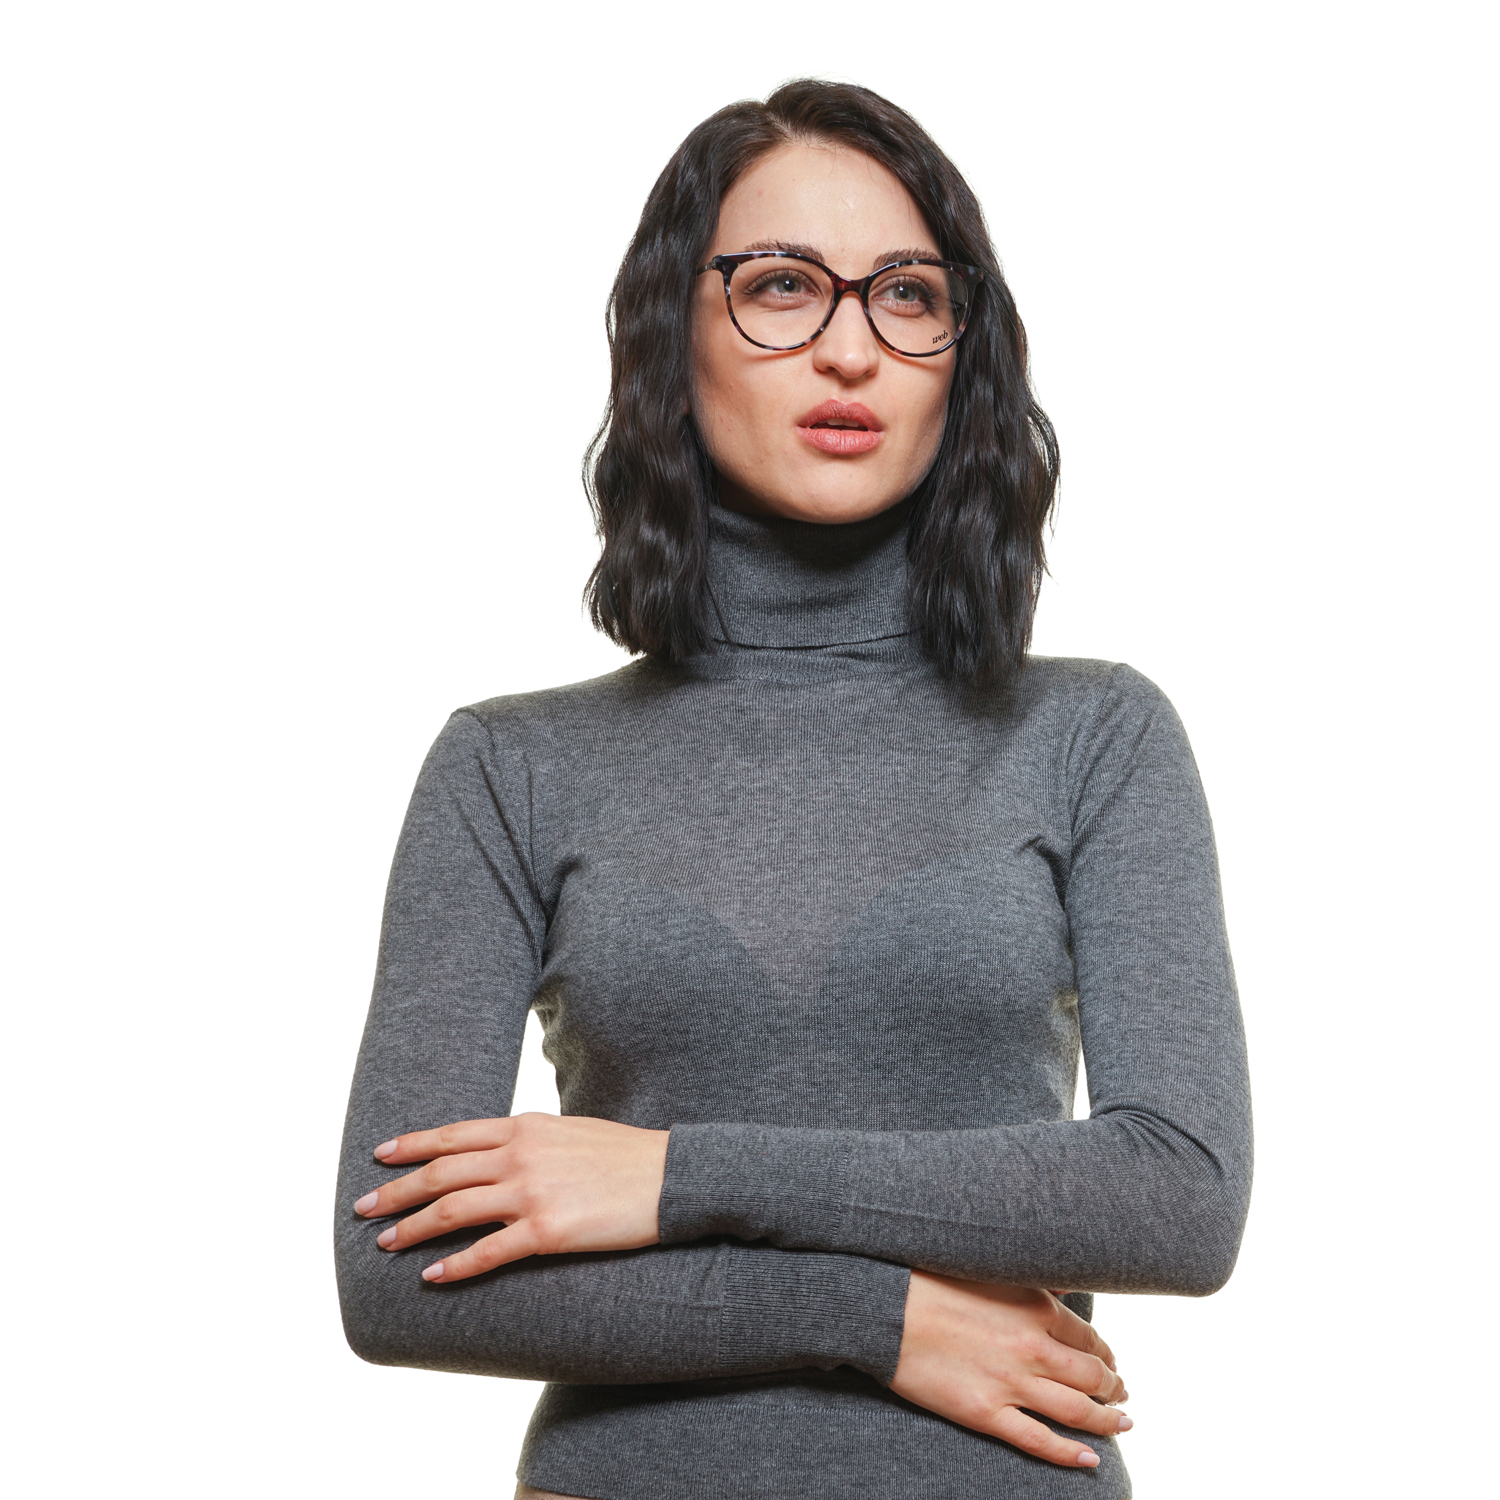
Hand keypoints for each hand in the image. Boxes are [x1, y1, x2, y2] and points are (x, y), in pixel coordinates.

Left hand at [351, 1113, 669, 1282]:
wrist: (672, 1177)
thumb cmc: (626, 1156)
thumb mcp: (570, 1131)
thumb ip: (530, 1138)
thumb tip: (499, 1148)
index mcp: (525, 1126)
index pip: (453, 1134)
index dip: (411, 1145)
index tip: (379, 1155)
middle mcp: (521, 1155)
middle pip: (441, 1173)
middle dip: (397, 1191)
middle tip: (363, 1208)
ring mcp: (532, 1192)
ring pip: (454, 1211)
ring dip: (413, 1229)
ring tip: (385, 1244)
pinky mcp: (548, 1231)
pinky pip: (489, 1252)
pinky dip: (455, 1267)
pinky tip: (432, 1279)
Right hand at [889, 1271, 1130, 1467]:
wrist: (887, 1309)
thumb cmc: (932, 1282)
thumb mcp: (991, 1272)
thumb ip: (1030, 1287)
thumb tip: (1063, 1293)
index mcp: (1036, 1307)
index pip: (1090, 1339)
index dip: (1106, 1355)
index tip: (1109, 1362)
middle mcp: (1033, 1347)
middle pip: (1093, 1377)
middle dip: (1114, 1389)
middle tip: (1121, 1395)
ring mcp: (1012, 1383)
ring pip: (1078, 1412)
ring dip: (1107, 1421)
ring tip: (1122, 1425)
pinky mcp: (987, 1413)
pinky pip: (1039, 1441)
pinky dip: (1070, 1454)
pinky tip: (1090, 1460)